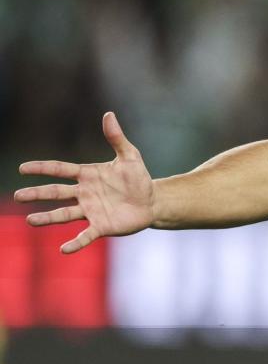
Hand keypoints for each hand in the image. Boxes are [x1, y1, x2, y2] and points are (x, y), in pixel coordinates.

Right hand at [14, 112, 154, 252]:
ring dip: (48, 218)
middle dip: (37, 194)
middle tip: (18, 196)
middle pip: (56, 193)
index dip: (42, 168)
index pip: (60, 170)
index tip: (22, 168)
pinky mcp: (101, 227)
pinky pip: (85, 236)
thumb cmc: (138, 178)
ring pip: (64, 214)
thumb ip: (116, 138)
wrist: (152, 201)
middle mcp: (84, 194)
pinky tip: (63, 249)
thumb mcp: (130, 156)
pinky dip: (75, 243)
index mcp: (87, 175)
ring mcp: (91, 211)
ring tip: (30, 220)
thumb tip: (109, 114)